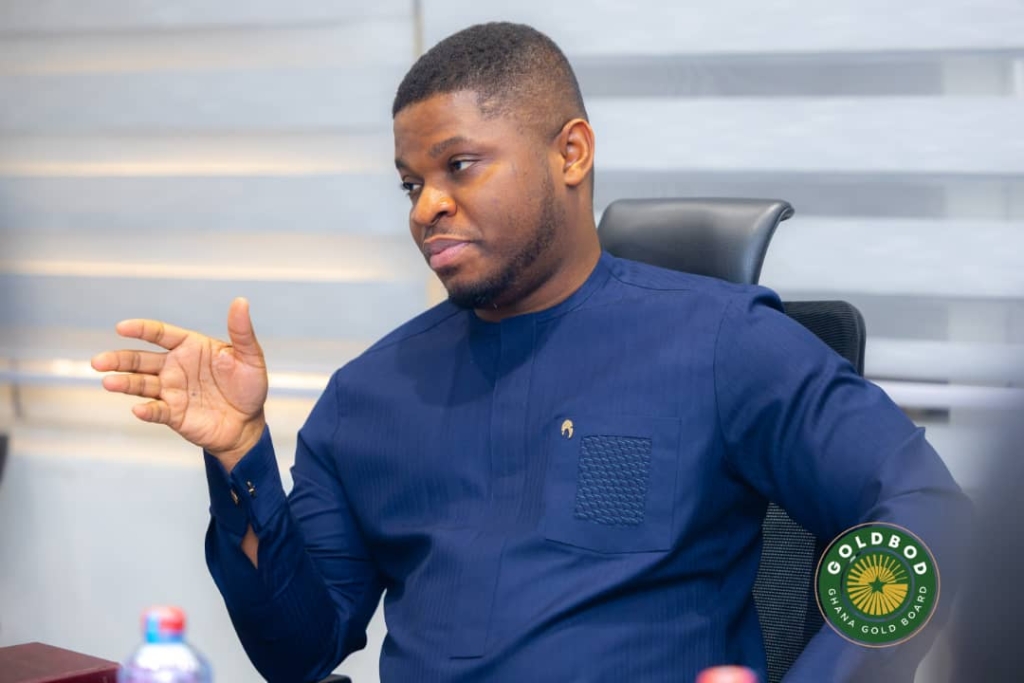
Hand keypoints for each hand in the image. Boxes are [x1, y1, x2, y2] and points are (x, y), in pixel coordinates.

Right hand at [91, 297, 267, 471]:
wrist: (248, 424)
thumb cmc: (249, 387)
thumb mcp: (250, 357)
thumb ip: (242, 332)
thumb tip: (241, 301)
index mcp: (190, 347)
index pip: (160, 334)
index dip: (141, 329)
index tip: (122, 327)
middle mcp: (174, 367)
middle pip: (140, 359)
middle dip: (119, 359)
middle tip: (98, 361)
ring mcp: (171, 390)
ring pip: (141, 384)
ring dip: (124, 383)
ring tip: (108, 382)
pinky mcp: (173, 414)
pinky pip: (156, 410)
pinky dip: (146, 410)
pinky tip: (139, 409)